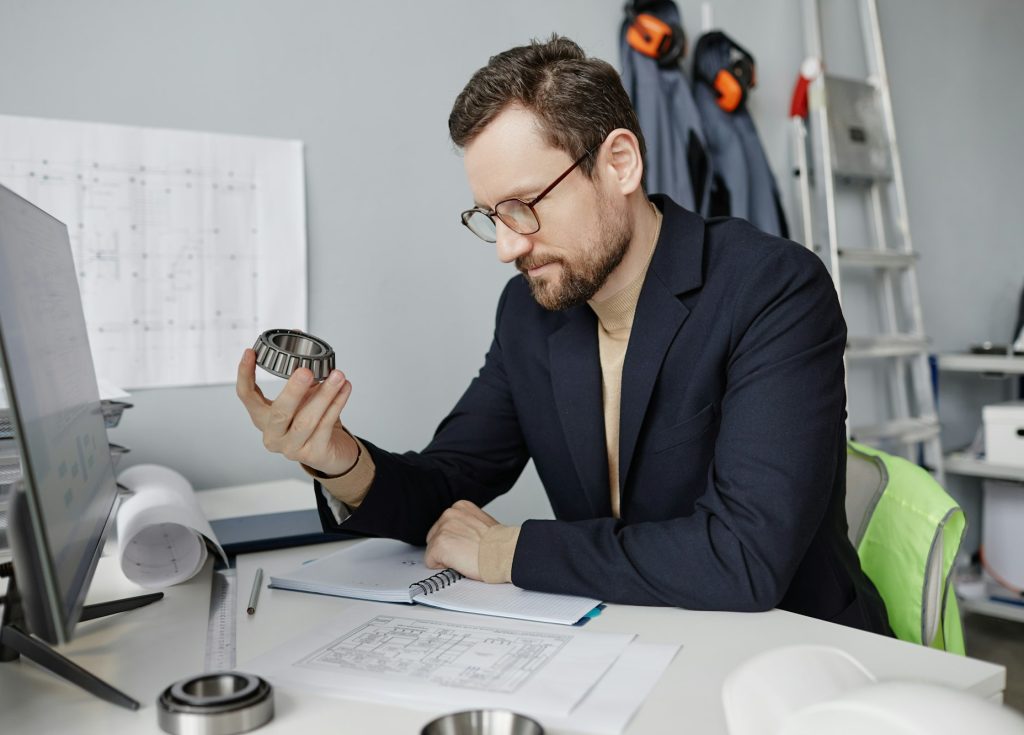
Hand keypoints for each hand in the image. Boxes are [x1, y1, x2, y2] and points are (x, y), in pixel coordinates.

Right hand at [236, 348, 358, 475]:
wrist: (332, 451)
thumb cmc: (313, 419)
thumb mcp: (303, 394)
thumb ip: (299, 369)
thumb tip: (298, 332)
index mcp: (263, 418)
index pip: (246, 396)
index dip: (245, 374)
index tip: (250, 352)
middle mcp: (273, 435)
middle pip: (279, 412)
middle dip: (293, 390)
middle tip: (305, 371)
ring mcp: (292, 448)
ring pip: (307, 420)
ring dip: (325, 395)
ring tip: (338, 375)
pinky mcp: (314, 454)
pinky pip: (326, 425)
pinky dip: (337, 404)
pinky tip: (345, 388)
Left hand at [424, 500, 500, 580]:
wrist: (505, 553)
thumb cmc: (499, 544)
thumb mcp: (482, 523)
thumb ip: (466, 525)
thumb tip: (460, 537)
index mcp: (460, 507)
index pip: (444, 526)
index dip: (454, 540)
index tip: (466, 544)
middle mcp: (449, 514)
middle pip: (435, 537)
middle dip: (447, 548)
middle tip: (466, 553)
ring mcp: (443, 529)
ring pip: (432, 550)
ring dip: (446, 557)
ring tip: (465, 557)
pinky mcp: (439, 545)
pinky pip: (430, 561)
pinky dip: (442, 567)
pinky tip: (459, 562)